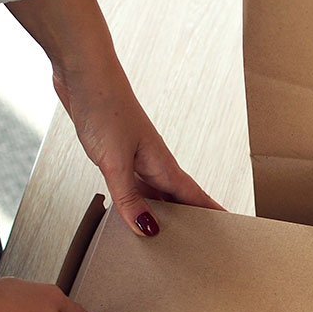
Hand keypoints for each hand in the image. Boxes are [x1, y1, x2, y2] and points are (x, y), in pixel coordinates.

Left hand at [54, 56, 222, 235]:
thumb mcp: (116, 162)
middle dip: (191, 217)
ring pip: (154, 192)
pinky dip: (135, 200)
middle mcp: (153, 162)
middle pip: (178, 197)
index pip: (195, 196)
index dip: (212, 211)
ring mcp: (134, 156)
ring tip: (166, 232)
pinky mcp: (115, 152)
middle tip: (201, 238)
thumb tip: (147, 229)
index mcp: (162, 164)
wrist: (84, 74)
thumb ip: (130, 198)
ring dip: (161, 211)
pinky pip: (132, 184)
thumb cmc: (105, 107)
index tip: (229, 225)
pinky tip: (129, 206)